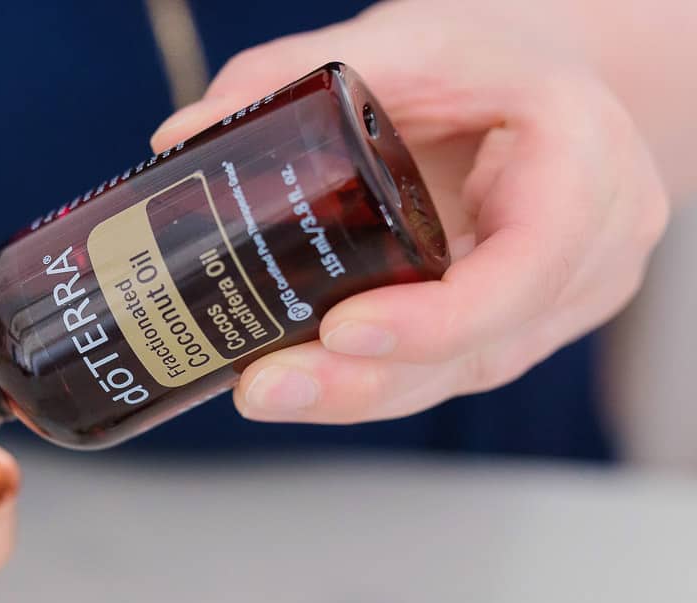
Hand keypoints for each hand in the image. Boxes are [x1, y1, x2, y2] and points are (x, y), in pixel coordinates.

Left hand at [151, 1, 669, 423]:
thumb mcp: (398, 42)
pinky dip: (374, 377)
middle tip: (264, 387)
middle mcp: (594, 242)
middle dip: (368, 381)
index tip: (339, 330)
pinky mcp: (520, 321)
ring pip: (461, 371)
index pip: (528, 266)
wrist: (540, 79)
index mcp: (583, 158)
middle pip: (485, 345)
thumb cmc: (477, 57)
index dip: (438, 318)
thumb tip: (177, 137)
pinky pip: (449, 364)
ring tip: (263, 390)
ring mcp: (564, 294)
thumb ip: (291, 76)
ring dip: (358, 393)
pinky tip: (300, 380)